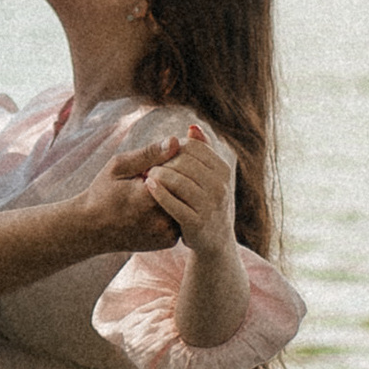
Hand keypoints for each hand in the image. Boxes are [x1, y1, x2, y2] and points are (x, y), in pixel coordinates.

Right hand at [71, 147, 177, 251]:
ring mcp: (167, 233)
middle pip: (185, 188)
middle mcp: (162, 219)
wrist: (91, 229)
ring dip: (176, 195)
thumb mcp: (119, 166)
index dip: (168, 163)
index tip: (148, 168)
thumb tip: (175, 141)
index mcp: (149, 198)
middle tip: (148, 182)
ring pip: (186, 203)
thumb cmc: (102, 193)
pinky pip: (181, 217)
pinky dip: (173, 209)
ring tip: (149, 195)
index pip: (180, 170)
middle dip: (174, 179)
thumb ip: (149, 154)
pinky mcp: (169, 241)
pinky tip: (153, 208)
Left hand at [144, 124, 238, 256]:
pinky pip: (174, 204)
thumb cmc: (206, 202)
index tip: (160, 155)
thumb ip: (202, 151)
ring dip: (158, 175)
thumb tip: (192, 127)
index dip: (173, 148)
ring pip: (178, 181)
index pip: (193, 147)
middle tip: (147, 166)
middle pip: (184, 162)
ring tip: (145, 175)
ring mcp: (211, 206)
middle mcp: (221, 186)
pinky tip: (147, 187)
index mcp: (223, 169)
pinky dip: (159, 193)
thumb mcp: (210, 176)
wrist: (214, 241)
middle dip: (163, 161)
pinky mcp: (197, 224)